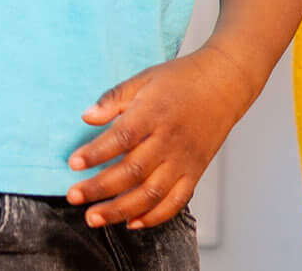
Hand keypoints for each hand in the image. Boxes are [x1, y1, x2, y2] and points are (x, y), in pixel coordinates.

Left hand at [66, 43, 263, 227]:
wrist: (227, 81)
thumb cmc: (183, 79)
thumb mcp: (145, 78)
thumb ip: (114, 97)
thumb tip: (87, 117)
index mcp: (155, 112)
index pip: (122, 137)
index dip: (96, 153)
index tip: (74, 163)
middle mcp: (170, 138)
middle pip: (133, 170)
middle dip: (99, 188)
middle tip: (74, 196)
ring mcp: (184, 157)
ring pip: (152, 192)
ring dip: (121, 209)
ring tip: (94, 217)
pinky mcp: (196, 170)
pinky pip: (177, 200)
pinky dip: (155, 216)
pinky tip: (132, 222)